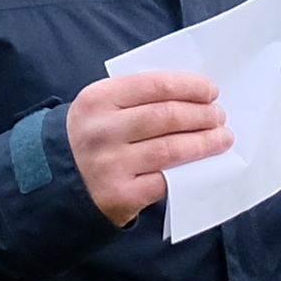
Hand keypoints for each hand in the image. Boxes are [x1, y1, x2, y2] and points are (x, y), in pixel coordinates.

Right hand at [69, 68, 230, 223]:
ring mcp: (111, 164)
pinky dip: (191, 170)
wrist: (58, 182)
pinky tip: (205, 164)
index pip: (156, 86)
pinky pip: (167, 180)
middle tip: (219, 116)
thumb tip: (194, 96)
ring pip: (172, 148)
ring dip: (205, 142)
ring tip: (222, 137)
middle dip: (202, 115)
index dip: (190, 87)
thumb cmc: (93, 138)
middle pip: (168, 116)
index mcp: (98, 99)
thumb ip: (138, 98)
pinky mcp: (121, 194)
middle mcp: (102, 130)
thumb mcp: (102, 108)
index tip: (211, 91)